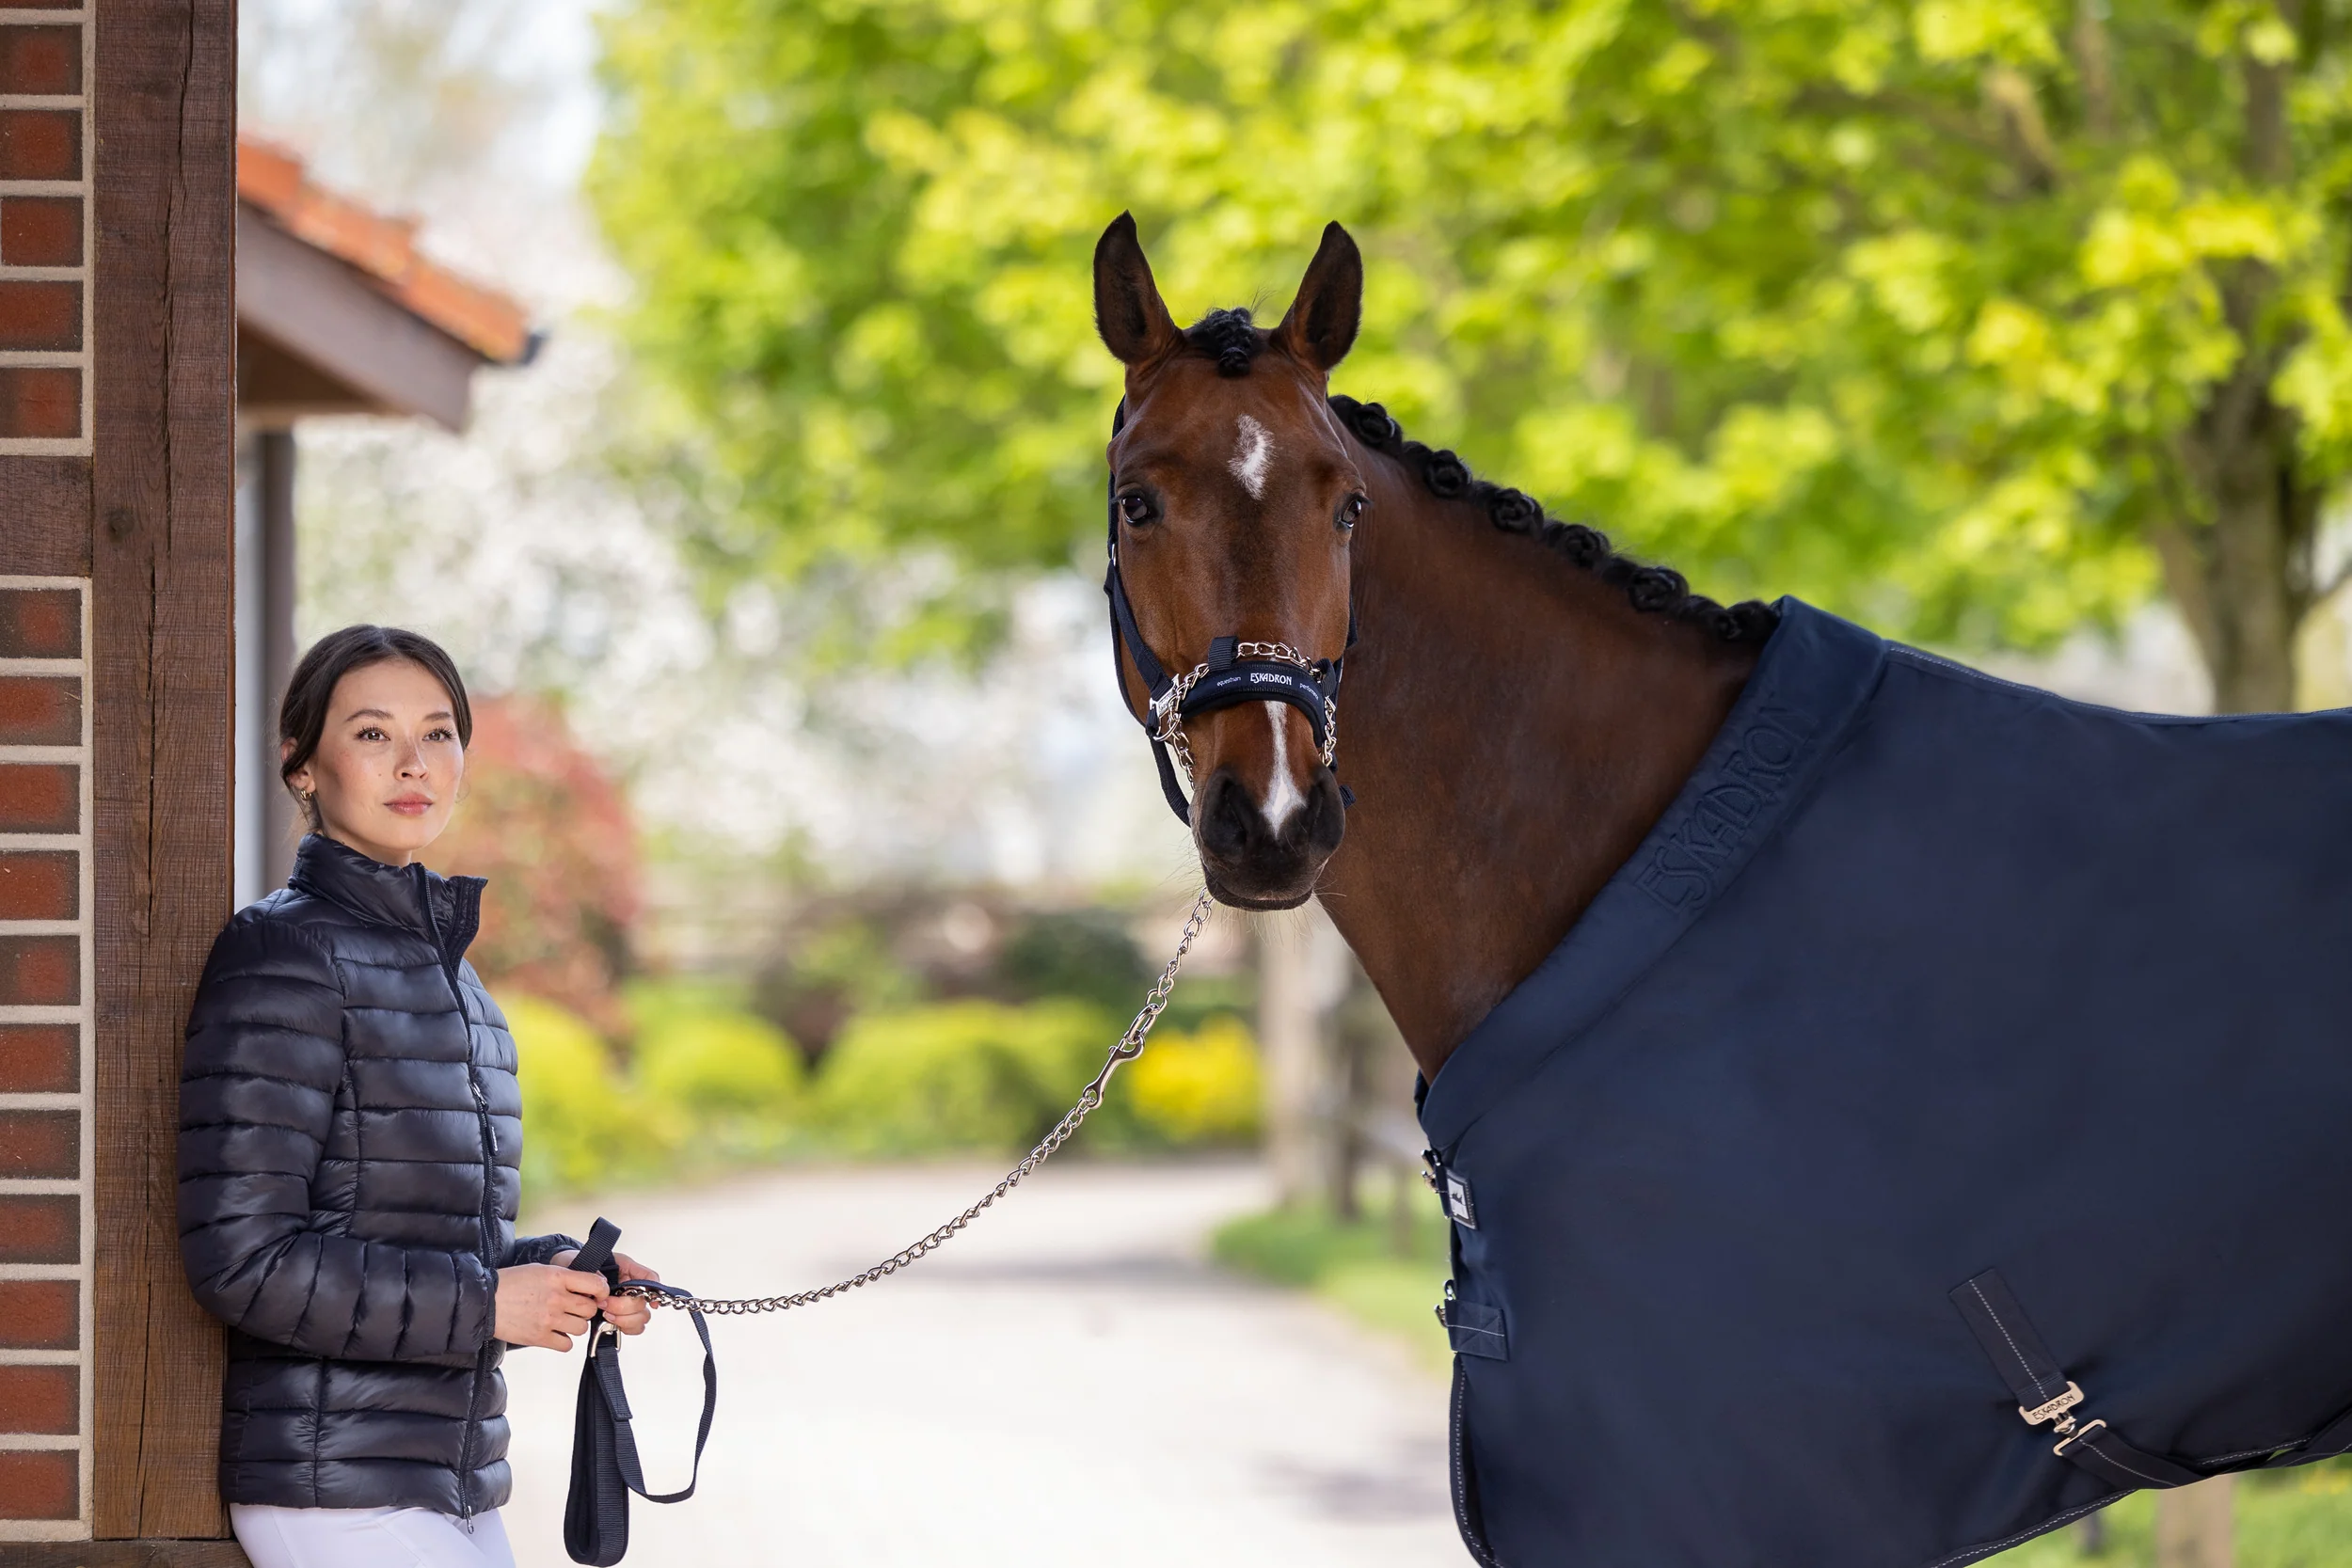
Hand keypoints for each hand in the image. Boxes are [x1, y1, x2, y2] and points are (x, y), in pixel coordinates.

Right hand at [496, 1262, 604, 1350]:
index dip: (601, 1290)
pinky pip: (566, 1345)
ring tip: (562, 1321)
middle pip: (590, 1309)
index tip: (598, 1294)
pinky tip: (554, 1333)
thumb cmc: (512, 1283)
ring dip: (575, 1325)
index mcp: (557, 1277)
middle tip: (575, 1309)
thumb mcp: (540, 1270)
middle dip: (586, 1309)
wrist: (485, 1301)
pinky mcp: (539, 1337)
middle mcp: (556, 1298)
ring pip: (581, 1328)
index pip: (595, 1284)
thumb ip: (565, 1278)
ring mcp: (548, 1319)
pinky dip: (563, 1341)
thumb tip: (589, 1286)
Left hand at [545, 1249, 662, 1337]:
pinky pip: (631, 1328)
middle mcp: (629, 1287)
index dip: (654, 1289)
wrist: (564, 1275)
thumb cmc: (577, 1264)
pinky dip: (623, 1328)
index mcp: (626, 1269)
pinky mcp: (617, 1317)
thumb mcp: (584, 1260)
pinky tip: (609, 1322)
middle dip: (624, 1307)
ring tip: (605, 1315)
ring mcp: (624, 1303)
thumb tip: (603, 1283)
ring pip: (640, 1318)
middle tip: (604, 1305)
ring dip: (624, 1319)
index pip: (649, 1278)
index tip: (650, 1301)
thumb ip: (594, 1271)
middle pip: (643, 1303)